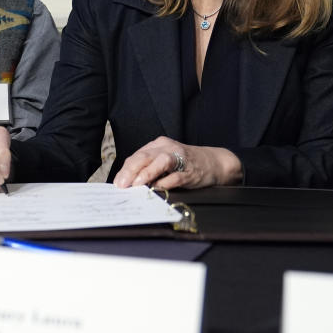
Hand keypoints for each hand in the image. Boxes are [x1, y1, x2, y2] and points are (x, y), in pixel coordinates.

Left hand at [112, 136, 242, 189]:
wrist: (214, 162)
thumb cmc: (186, 163)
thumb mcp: (165, 159)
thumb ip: (149, 167)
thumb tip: (129, 182)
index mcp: (159, 144)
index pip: (137, 156)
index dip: (126, 169)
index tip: (118, 182)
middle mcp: (168, 148)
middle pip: (145, 156)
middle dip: (131, 171)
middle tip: (122, 184)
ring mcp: (180, 158)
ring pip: (160, 162)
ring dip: (147, 173)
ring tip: (136, 184)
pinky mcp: (191, 171)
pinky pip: (176, 176)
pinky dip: (166, 182)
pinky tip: (157, 188)